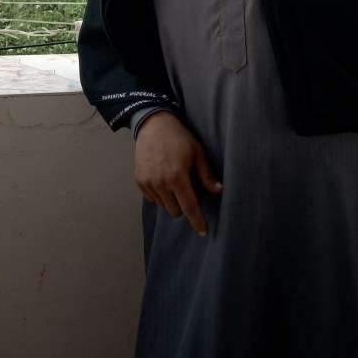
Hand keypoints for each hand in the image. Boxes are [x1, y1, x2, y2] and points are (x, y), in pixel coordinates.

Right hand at [134, 111, 222, 235]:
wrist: (154, 125)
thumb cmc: (179, 138)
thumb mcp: (197, 153)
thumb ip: (206, 175)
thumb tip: (218, 191)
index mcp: (177, 177)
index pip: (189, 207)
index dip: (197, 221)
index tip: (203, 232)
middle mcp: (160, 183)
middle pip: (175, 211)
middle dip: (183, 206)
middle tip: (187, 190)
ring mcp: (147, 183)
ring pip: (163, 206)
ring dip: (171, 201)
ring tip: (175, 182)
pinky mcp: (139, 181)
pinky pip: (152, 199)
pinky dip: (160, 195)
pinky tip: (163, 180)